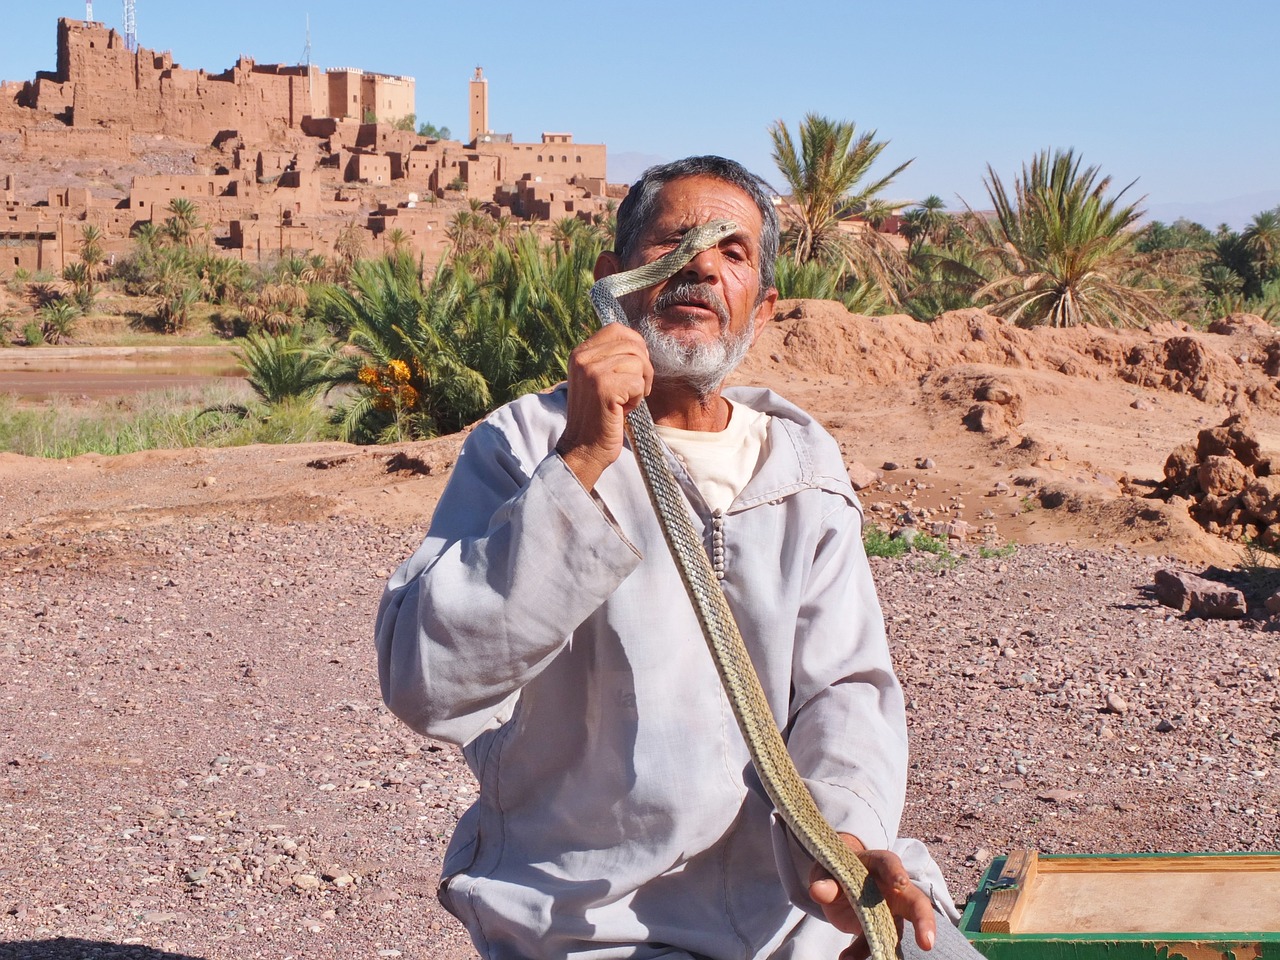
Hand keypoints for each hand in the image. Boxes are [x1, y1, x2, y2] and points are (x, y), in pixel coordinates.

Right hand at [556, 324, 652, 490]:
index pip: (617, 330)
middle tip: (634, 390)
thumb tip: (639, 343)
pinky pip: (639, 383)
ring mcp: (592, 372)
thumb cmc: (599, 415)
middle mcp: (582, 358)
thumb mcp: (598, 379)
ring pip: (638, 363)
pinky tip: (623, 410)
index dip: (635, 345)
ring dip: (640, 385)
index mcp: (580, 353)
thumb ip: (611, 358)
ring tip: (625, 401)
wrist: (583, 448)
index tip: (636, 368)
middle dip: (643, 368)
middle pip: (633, 346)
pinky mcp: (604, 388)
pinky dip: (638, 399)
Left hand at [808, 834, 936, 958]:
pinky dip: (863, 953)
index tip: (900, 882)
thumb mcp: (826, 868)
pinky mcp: (878, 929)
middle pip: (915, 902)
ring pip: (898, 930)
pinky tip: (847, 958)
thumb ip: (825, 879)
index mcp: (880, 864)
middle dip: (923, 921)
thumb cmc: (837, 867)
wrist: (836, 879)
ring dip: (890, 947)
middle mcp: (893, 889)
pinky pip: (874, 942)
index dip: (896, 873)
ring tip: (878, 959)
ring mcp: (889, 911)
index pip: (891, 864)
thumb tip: (818, 890)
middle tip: (926, 942)